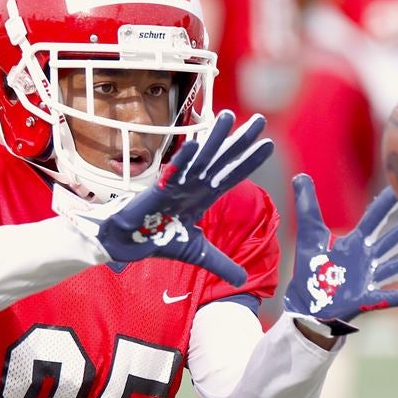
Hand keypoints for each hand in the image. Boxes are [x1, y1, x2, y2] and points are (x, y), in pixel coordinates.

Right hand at [90, 111, 273, 285]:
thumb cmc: (160, 240)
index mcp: (203, 196)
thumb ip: (222, 264)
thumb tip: (242, 281)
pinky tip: (196, 144)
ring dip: (214, 138)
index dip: (250, 161)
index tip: (269, 145)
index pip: (232, 175)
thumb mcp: (199, 254)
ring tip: (229, 116)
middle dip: (240, 140)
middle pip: (222, 159)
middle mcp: (193, 185)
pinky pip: (172, 173)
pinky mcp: (157, 191)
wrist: (129, 245)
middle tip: (260, 119)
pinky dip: (183, 160)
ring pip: (200, 158)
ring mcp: (176, 184)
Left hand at [283, 174, 397, 332]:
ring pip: (395, 267)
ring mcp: (368, 280)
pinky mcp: (363, 300)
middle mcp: (366, 259)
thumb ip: (307, 208)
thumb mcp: (309, 236)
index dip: (387, 204)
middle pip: (391, 241)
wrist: (307, 306)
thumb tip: (300, 176)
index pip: (374, 219)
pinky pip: (385, 298)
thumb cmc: (311, 272)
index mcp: (354, 243)